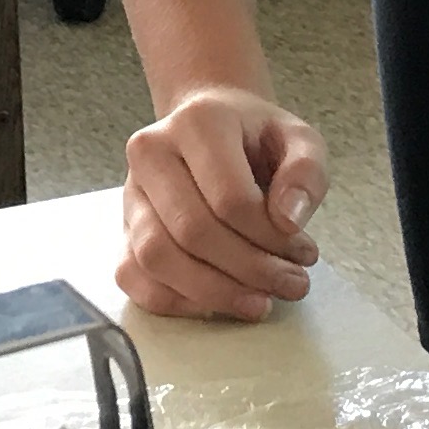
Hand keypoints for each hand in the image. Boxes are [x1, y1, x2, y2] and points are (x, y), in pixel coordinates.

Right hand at [117, 87, 325, 321]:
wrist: (211, 126)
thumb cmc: (257, 139)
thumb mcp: (300, 141)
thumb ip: (306, 173)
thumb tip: (289, 221)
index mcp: (198, 123)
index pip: (229, 197)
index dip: (270, 237)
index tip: (304, 253)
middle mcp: (152, 152)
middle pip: (192, 231)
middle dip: (249, 270)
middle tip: (292, 285)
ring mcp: (130, 191)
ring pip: (156, 257)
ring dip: (213, 292)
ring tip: (259, 302)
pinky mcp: (122, 225)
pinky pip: (131, 275)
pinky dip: (174, 301)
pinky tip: (216, 305)